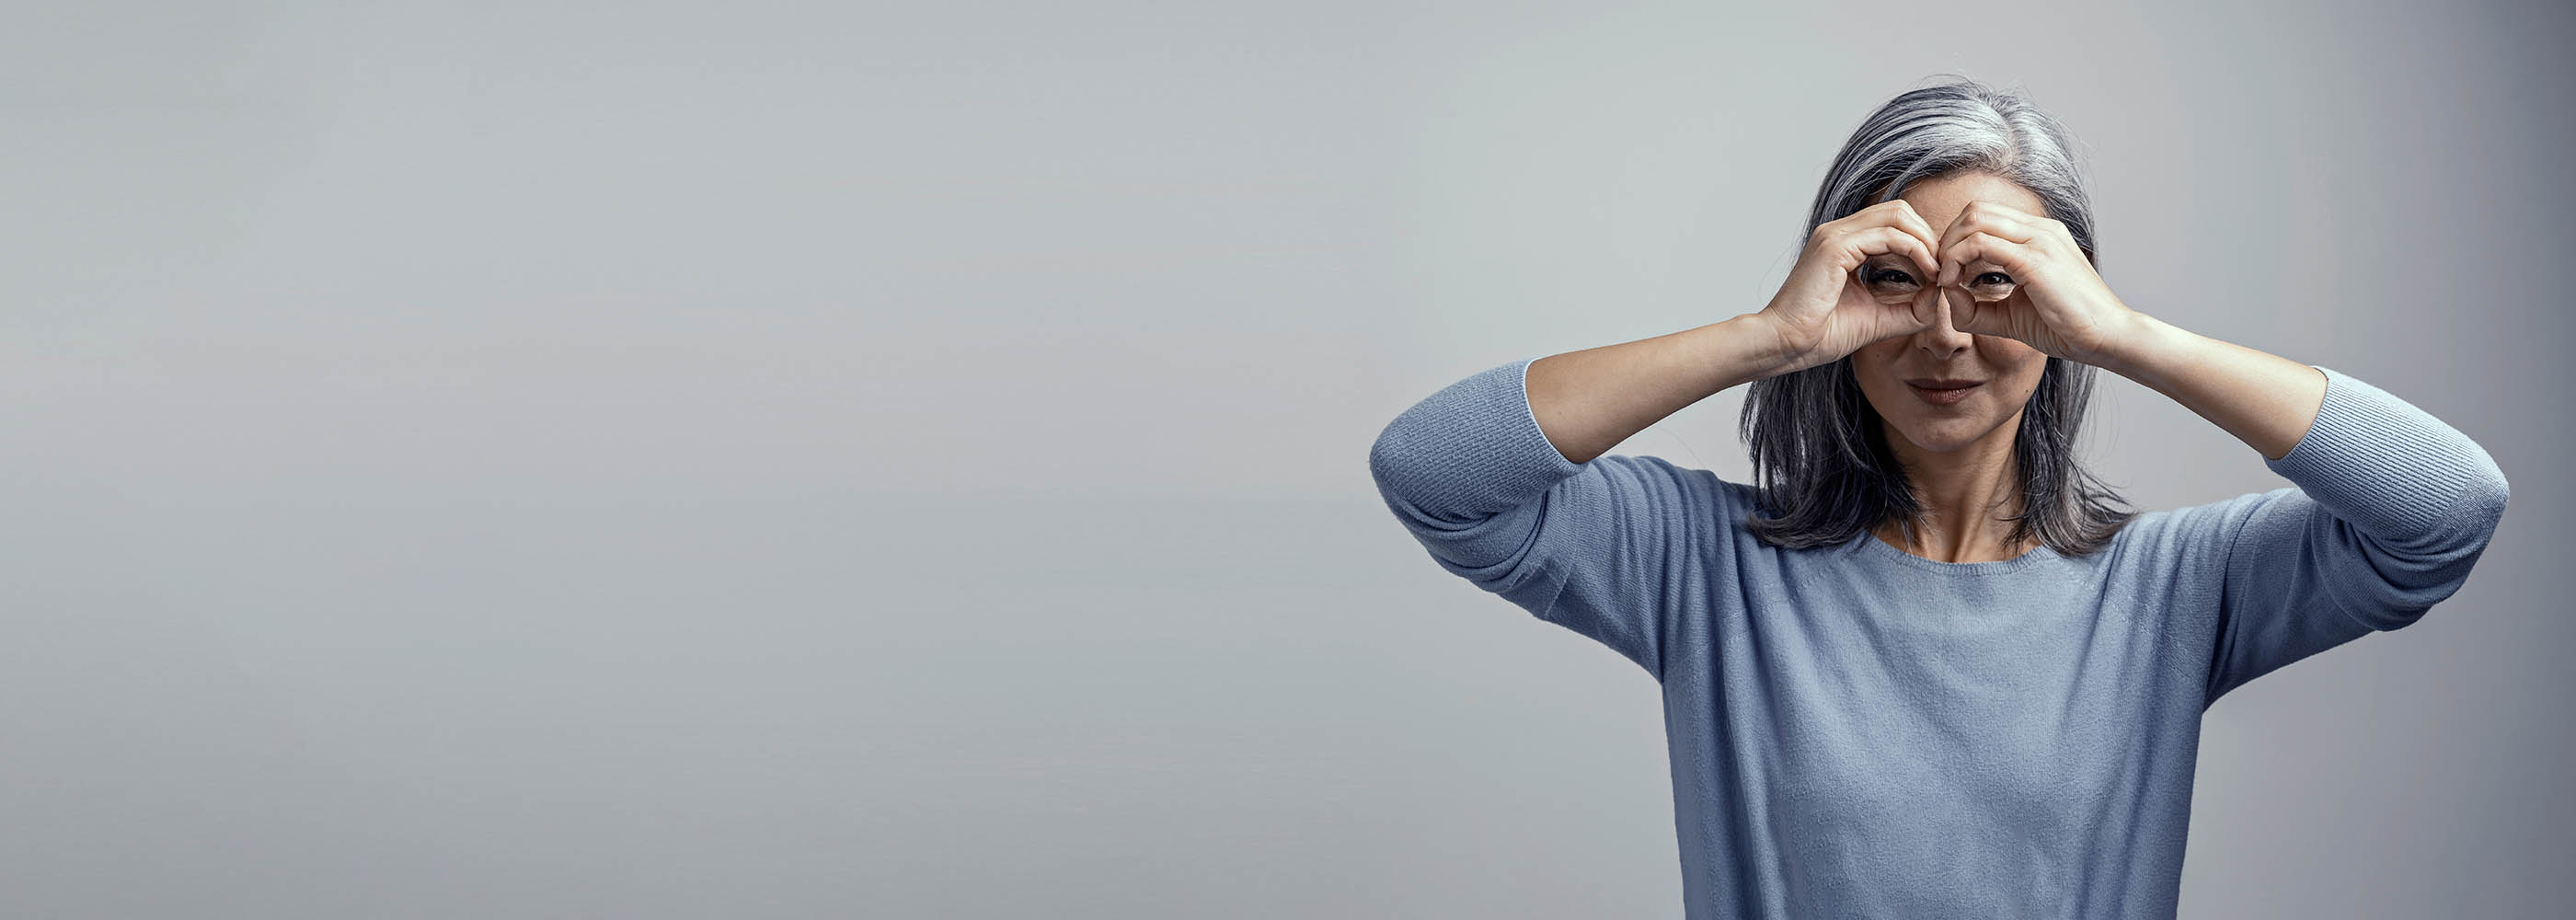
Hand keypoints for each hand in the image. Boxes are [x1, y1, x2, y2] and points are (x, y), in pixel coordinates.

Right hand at [1755, 199, 1946, 372]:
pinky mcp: (1836, 247)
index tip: (1938, 273)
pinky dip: (1915, 250)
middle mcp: (1838, 232)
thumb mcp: (1877, 319)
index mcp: (1843, 243)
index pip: (1894, 223)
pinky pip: (1889, 236)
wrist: (1784, 345)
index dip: (1922, 242)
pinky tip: (1926, 274)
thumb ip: (1909, 308)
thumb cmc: (1819, 335)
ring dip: (1925, 241)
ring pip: (1898, 215)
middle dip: (1928, 236)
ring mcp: (1835, 235)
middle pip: (1900, 210)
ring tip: (1937, 271)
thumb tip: (1940, 297)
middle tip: (1942, 268)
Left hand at [1928, 200, 2141, 364]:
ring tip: (1946, 280)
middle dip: (1948, 239)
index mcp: (2040, 235)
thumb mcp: (2012, 314)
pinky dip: (1957, 260)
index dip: (1957, 241)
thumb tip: (1947, 295)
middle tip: (1941, 274)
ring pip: (1974, 220)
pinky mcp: (2035, 260)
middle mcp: (2041, 229)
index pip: (1985, 217)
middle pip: (1975, 211)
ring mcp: (2040, 240)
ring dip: (1949, 248)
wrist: (2108, 338)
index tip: (1947, 274)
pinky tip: (1954, 284)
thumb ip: (1977, 306)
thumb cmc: (2066, 328)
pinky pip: (1980, 244)